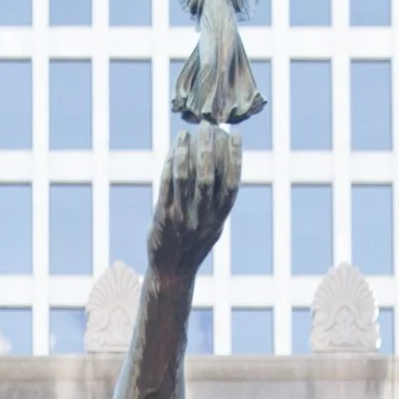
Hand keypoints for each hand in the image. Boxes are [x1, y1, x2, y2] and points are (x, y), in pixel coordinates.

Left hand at [148, 119, 239, 278]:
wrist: (172, 272)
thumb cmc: (195, 244)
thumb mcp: (213, 225)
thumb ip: (220, 201)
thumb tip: (231, 167)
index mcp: (219, 219)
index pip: (231, 184)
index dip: (235, 158)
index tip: (235, 135)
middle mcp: (202, 218)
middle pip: (208, 177)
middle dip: (209, 148)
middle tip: (208, 126)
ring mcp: (182, 218)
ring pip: (185, 179)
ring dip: (185, 152)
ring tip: (185, 133)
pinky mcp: (162, 217)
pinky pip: (166, 185)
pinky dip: (171, 164)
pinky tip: (173, 149)